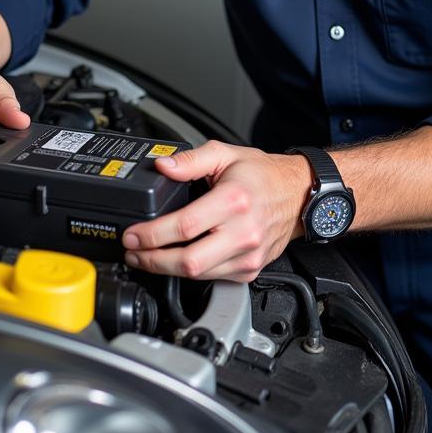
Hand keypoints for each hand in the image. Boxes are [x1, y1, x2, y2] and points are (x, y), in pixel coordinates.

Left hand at [121, 140, 311, 281]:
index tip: (132, 234)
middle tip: (132, 252)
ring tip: (147, 257)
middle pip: (187, 261)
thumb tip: (163, 166)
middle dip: (152, 260)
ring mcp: (247, 255)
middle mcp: (242, 232)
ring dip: (166, 270)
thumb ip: (191, 160)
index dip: (151, 234)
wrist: (299, 193)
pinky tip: (177, 261)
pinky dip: (191, 273)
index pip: (184, 226)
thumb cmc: (263, 175)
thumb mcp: (226, 154)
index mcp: (233, 201)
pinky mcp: (250, 269)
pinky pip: (213, 278)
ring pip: (198, 275)